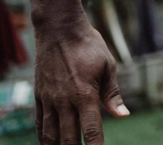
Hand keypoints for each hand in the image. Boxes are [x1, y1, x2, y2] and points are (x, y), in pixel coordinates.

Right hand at [33, 19, 127, 143]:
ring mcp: (49, 99)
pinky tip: (49, 143)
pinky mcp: (39, 96)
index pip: (91, 130)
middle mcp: (64, 101)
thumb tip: (123, 115)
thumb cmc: (88, 45)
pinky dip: (43, 137)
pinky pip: (39, 123)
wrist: (59, 29)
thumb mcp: (107, 65)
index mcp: (85, 94)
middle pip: (68, 138)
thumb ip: (112, 94)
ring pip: (49, 135)